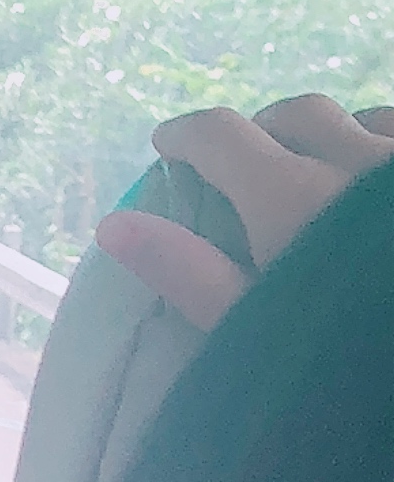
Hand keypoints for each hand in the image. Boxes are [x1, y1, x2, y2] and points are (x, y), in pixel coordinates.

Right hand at [93, 97, 393, 328]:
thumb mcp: (256, 332)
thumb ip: (190, 275)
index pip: (221, 134)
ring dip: (333, 136)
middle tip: (242, 165)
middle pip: (295, 113)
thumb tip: (115, 225)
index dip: (184, 135)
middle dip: (260, 131)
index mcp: (293, 198)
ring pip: (364, 119)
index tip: (167, 148)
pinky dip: (382, 147)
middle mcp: (356, 162)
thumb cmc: (345, 368)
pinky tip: (378, 185)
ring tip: (321, 174)